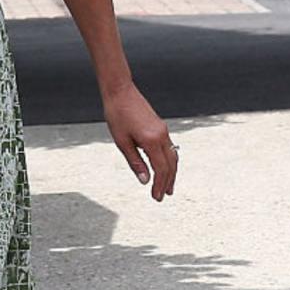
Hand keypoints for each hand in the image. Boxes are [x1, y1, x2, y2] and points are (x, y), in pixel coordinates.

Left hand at [102, 82, 177, 201]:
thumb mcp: (122, 142)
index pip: (161, 169)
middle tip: (163, 196)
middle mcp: (161, 136)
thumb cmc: (117, 115)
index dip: (160, 185)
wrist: (120, 92)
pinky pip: (170, 148)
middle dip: (168, 182)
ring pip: (173, 157)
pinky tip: (165, 168)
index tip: (156, 197)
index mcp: (151, 140)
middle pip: (170, 165)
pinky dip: (169, 161)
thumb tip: (145, 181)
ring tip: (168, 186)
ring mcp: (163, 130)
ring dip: (171, 173)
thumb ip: (135, 162)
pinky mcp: (161, 127)